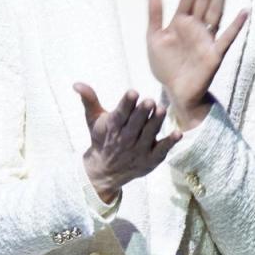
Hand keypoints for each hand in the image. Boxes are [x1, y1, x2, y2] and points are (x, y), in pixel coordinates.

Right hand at [74, 84, 180, 202]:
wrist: (104, 171)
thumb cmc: (101, 138)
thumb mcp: (93, 119)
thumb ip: (89, 100)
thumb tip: (76, 83)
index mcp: (112, 127)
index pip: (120, 114)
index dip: (126, 103)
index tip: (132, 92)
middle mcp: (125, 139)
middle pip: (135, 124)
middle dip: (142, 112)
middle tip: (149, 100)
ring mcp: (139, 150)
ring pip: (148, 135)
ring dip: (156, 123)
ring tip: (162, 110)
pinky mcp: (151, 159)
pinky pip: (161, 151)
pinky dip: (169, 143)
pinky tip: (178, 133)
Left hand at [147, 0, 248, 129]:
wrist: (175, 91)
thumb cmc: (166, 66)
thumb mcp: (154, 38)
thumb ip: (154, 15)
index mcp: (180, 22)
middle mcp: (196, 27)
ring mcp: (207, 38)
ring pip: (216, 11)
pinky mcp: (215, 53)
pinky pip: (227, 37)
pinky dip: (236, 26)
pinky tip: (245, 12)